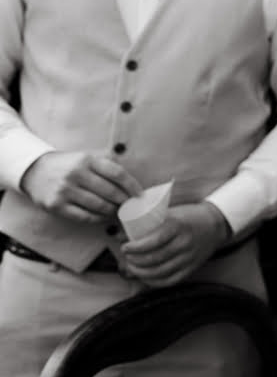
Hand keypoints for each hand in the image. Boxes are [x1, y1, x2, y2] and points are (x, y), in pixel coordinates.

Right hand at [20, 151, 142, 223]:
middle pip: (109, 192)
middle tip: (131, 207)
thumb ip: (108, 163)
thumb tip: (133, 179)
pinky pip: (83, 216)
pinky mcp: (56, 205)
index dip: (132, 186)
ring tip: (118, 212)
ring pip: (98, 205)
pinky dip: (97, 219)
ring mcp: (65, 190)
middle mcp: (76, 174)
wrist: (35, 171)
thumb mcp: (87, 157)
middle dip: (124, 201)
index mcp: (87, 159)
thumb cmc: (69, 165)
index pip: (117, 173)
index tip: (140, 195)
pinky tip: (103, 217)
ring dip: (112, 211)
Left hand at [120, 202, 231, 286]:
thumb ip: (150, 223)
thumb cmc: (188, 217)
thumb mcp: (171, 213)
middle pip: (153, 259)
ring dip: (140, 273)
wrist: (215, 224)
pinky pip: (170, 280)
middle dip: (134, 261)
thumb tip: (121, 233)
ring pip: (159, 272)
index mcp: (178, 226)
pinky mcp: (192, 268)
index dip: (135, 248)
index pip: (152, 241)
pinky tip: (145, 277)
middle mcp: (184, 243)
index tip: (125, 247)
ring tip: (132, 267)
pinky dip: (154, 282)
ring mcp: (189, 258)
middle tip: (126, 257)